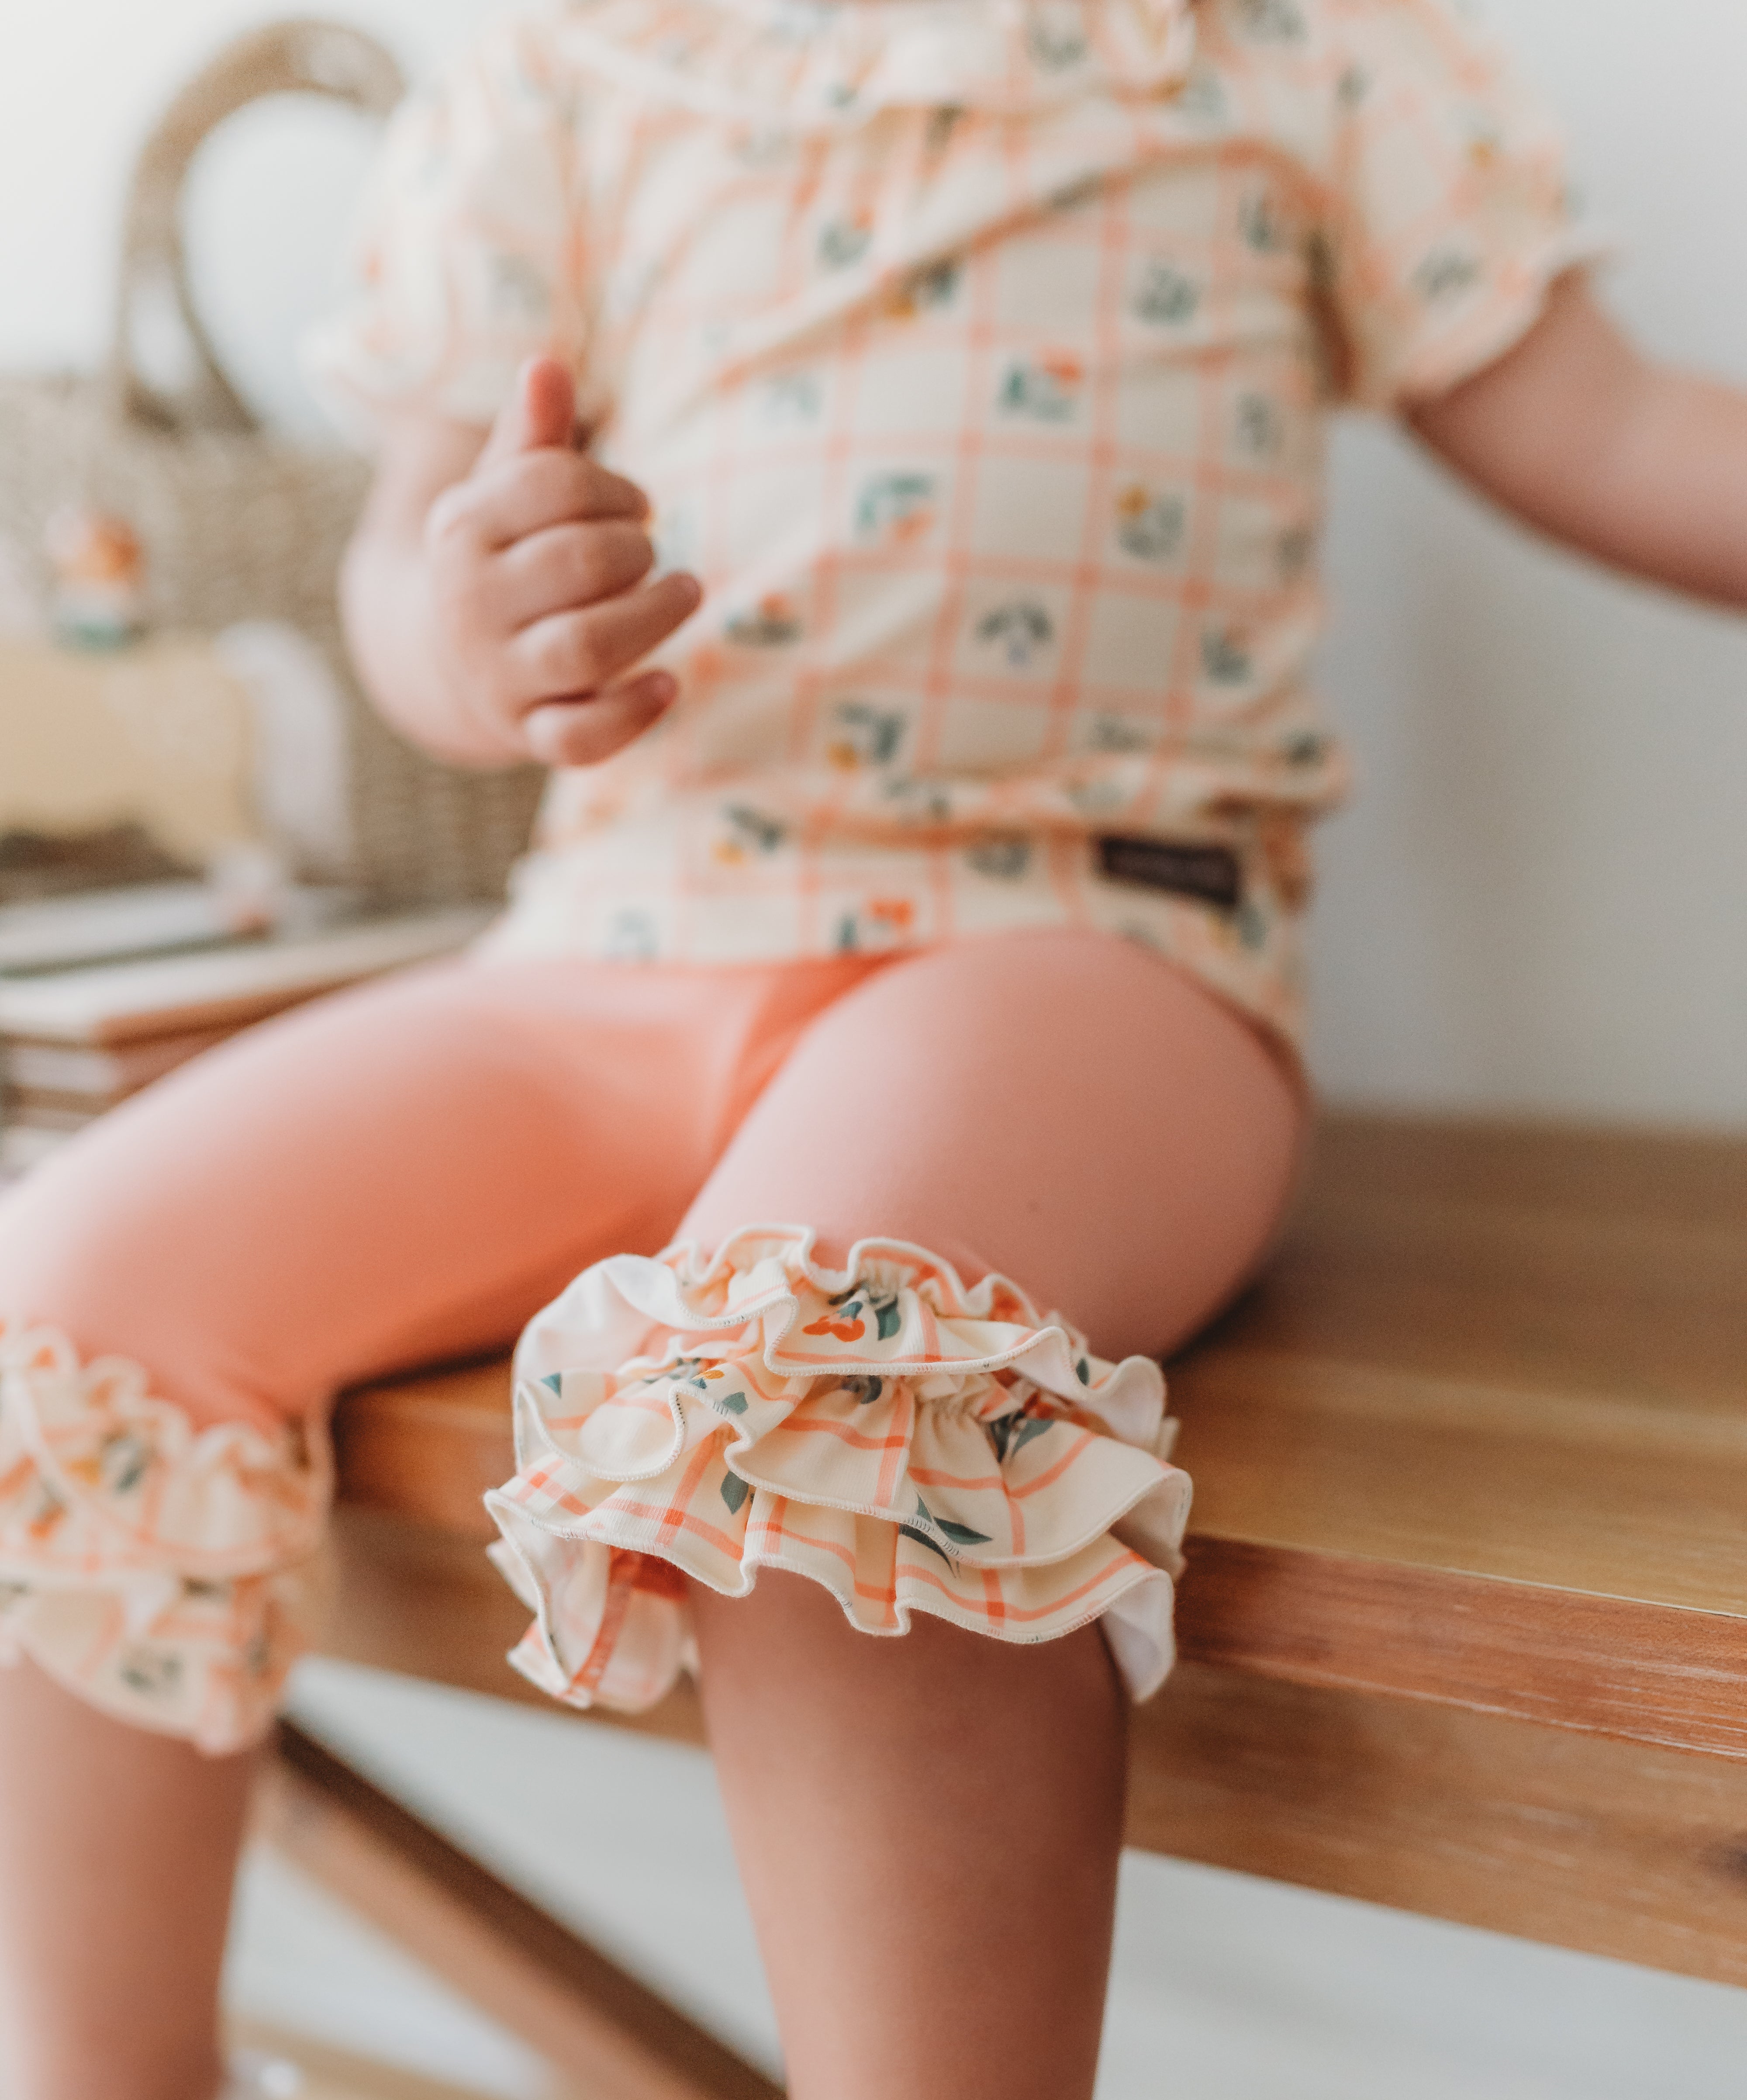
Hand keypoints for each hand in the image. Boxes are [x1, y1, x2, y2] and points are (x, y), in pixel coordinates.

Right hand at [421, 357, 701, 765]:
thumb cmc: (504, 556)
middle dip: (637, 550)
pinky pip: (581, 738)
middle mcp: (471, 604)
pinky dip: (633, 712)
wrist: (446, 661)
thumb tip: (548, 365)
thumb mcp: (504, 492)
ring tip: (685, 593)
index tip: (636, 504)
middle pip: (581, 564)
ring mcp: (499, 676)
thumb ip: (532, 435)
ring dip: (654, 617)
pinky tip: (669, 683)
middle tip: (652, 552)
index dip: (615, 487)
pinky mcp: (529, 733)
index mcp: (461, 527)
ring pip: (588, 647)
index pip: (553, 486)